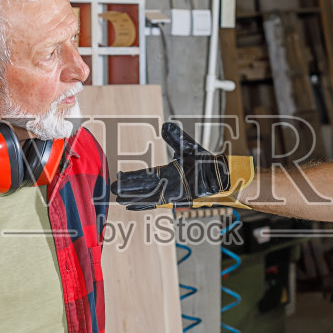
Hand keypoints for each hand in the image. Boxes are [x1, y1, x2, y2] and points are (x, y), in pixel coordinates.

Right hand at [111, 122, 246, 210]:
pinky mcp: (177, 198)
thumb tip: (164, 125)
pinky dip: (145, 205)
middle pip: (142, 186)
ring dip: (133, 197)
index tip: (120, 176)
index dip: (132, 177)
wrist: (220, 174)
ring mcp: (171, 191)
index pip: (145, 175)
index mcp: (167, 172)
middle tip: (112, 190)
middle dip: (128, 188)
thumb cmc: (206, 162)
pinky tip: (133, 207)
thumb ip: (175, 138)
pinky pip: (157, 202)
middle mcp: (166, 183)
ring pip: (146, 195)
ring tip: (119, 199)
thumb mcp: (187, 148)